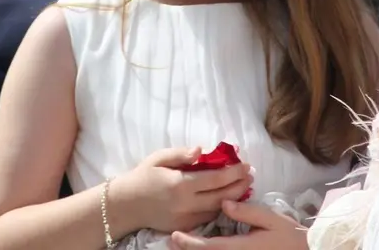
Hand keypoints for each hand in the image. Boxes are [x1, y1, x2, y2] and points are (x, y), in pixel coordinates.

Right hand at [112, 147, 253, 233]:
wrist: (127, 205)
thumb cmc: (143, 176)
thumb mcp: (159, 158)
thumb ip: (181, 154)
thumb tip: (201, 150)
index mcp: (180, 183)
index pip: (215, 179)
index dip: (233, 172)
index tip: (246, 165)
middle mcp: (185, 203)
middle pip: (221, 196)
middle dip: (239, 185)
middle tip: (251, 175)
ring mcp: (186, 218)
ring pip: (217, 209)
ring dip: (234, 198)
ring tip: (245, 186)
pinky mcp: (184, 227)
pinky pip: (207, 218)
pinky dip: (221, 208)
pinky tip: (228, 199)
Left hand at [167, 200, 306, 248]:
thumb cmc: (290, 235)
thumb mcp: (271, 218)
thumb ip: (247, 212)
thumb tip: (224, 203)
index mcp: (242, 247)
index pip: (210, 246)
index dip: (190, 243)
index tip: (175, 236)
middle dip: (188, 249)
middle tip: (171, 239)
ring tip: (181, 243)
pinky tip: (203, 246)